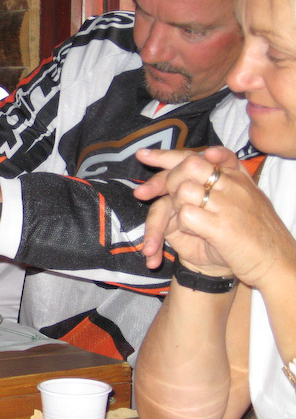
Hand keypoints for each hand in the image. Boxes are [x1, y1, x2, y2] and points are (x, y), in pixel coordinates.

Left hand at [136, 148, 290, 285]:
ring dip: (177, 208)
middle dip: (164, 181)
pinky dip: (182, 226)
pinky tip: (196, 234)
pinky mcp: (222, 226)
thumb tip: (200, 155)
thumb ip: (222, 177)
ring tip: (190, 223)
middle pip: (187, 166)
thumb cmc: (253, 233)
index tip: (143, 155)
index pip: (198, 156)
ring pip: (183, 190)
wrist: (276, 263)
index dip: (167, 155)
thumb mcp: (243, 198)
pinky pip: (186, 215)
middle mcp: (234, 184)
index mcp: (237, 176)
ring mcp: (229, 204)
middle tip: (154, 197)